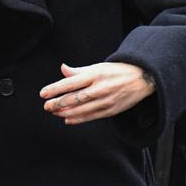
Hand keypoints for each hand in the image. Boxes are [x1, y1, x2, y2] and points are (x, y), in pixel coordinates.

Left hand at [40, 62, 154, 124]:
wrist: (141, 78)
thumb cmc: (116, 71)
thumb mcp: (98, 66)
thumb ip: (79, 70)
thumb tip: (62, 69)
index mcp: (95, 74)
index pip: (71, 83)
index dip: (55, 89)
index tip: (43, 94)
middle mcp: (100, 88)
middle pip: (74, 98)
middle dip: (58, 103)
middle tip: (46, 106)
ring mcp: (106, 100)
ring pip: (82, 109)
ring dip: (66, 112)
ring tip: (54, 113)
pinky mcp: (111, 110)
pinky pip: (91, 116)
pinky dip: (78, 119)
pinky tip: (68, 119)